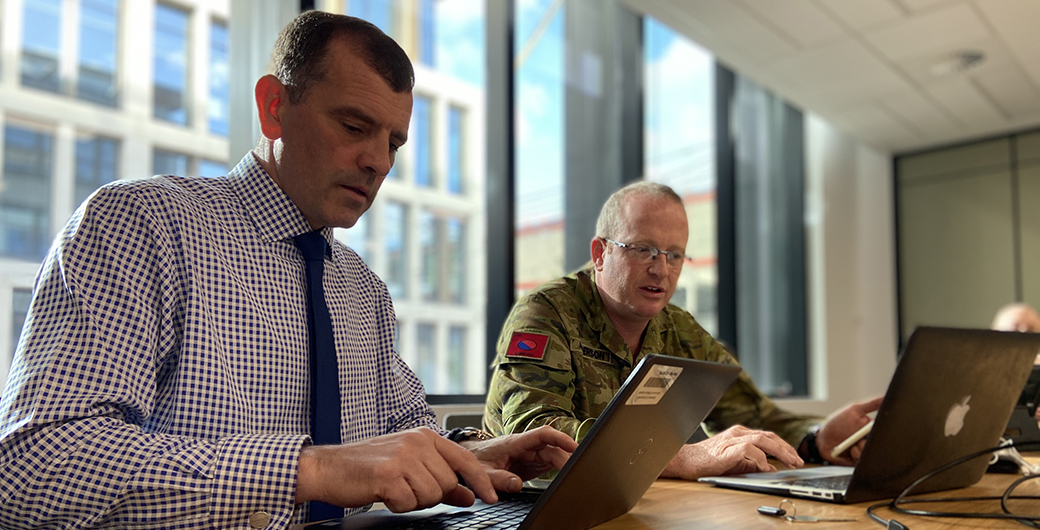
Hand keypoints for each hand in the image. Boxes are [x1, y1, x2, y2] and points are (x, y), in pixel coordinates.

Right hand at [295, 427, 497, 512]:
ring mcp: (403, 456)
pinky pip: (409, 503)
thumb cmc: (368, 468)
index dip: (481, 481)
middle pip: (447, 484)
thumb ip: (441, 480)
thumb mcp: (409, 468)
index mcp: (424, 436)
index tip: (492, 497)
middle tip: (407, 489)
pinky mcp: (388, 474)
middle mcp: (416, 442)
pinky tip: (384, 493)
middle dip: (431, 496)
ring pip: (431, 495)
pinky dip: (398, 505)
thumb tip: (469, 496)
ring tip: (394, 489)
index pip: (464, 460)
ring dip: (413, 501)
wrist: (328, 467)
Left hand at [463, 425, 577, 491]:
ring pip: (553, 455)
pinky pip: (550, 463)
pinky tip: (567, 474)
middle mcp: (526, 447)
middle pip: (552, 448)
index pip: (542, 435)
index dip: (560, 438)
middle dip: (566, 457)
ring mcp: (531, 455)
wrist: (470, 459)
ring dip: (564, 463)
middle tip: (576, 471)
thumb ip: (498, 478)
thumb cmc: (477, 459)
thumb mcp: (483, 472)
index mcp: (516, 443)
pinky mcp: (532, 463)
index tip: (573, 446)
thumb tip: (517, 485)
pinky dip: (560, 468)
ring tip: (575, 473)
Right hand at [659, 425, 802, 480]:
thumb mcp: (735, 462)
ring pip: (763, 440)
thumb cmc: (708, 461)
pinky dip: (761, 458)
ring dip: (780, 451)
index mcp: (740, 434)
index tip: (795, 458)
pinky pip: (749, 450)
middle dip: (787, 449)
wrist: (686, 460)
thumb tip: (771, 467)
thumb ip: (752, 463)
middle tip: (798, 461)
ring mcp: (732, 440)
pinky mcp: (727, 449)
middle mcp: (738, 433)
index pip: (768, 437)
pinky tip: (767, 467)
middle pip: (769, 436)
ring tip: (790, 462)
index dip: (784, 446)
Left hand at [817, 396, 883, 464]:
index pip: (883, 430)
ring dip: (860, 448)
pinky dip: (856, 455)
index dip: (881, 431)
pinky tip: (849, 451)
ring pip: (871, 452)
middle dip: (868, 441)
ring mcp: (864, 450)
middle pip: (880, 444)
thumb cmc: (837, 423)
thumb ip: (872, 404)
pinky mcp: (859, 460)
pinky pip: (863, 460)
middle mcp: (869, 440)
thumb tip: (886, 397)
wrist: (823, 439)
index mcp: (871, 428)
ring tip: (851, 444)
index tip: (872, 431)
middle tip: (859, 438)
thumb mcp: (855, 410)